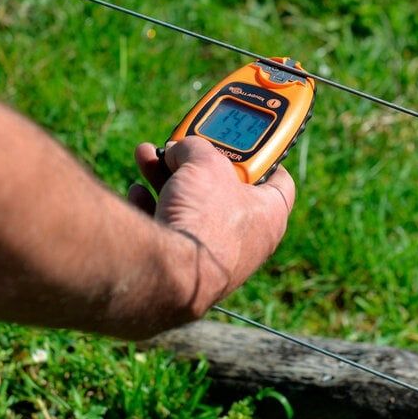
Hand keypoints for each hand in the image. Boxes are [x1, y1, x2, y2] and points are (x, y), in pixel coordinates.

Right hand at [128, 137, 294, 312]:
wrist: (169, 274)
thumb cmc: (204, 218)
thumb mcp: (205, 162)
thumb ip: (196, 147)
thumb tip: (179, 149)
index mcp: (269, 215)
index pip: (278, 180)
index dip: (262, 157)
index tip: (243, 145)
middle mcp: (247, 239)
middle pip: (223, 188)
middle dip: (196, 163)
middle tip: (181, 146)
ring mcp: (213, 254)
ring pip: (191, 205)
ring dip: (166, 177)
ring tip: (147, 155)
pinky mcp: (184, 265)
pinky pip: (171, 228)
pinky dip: (155, 207)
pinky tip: (139, 192)